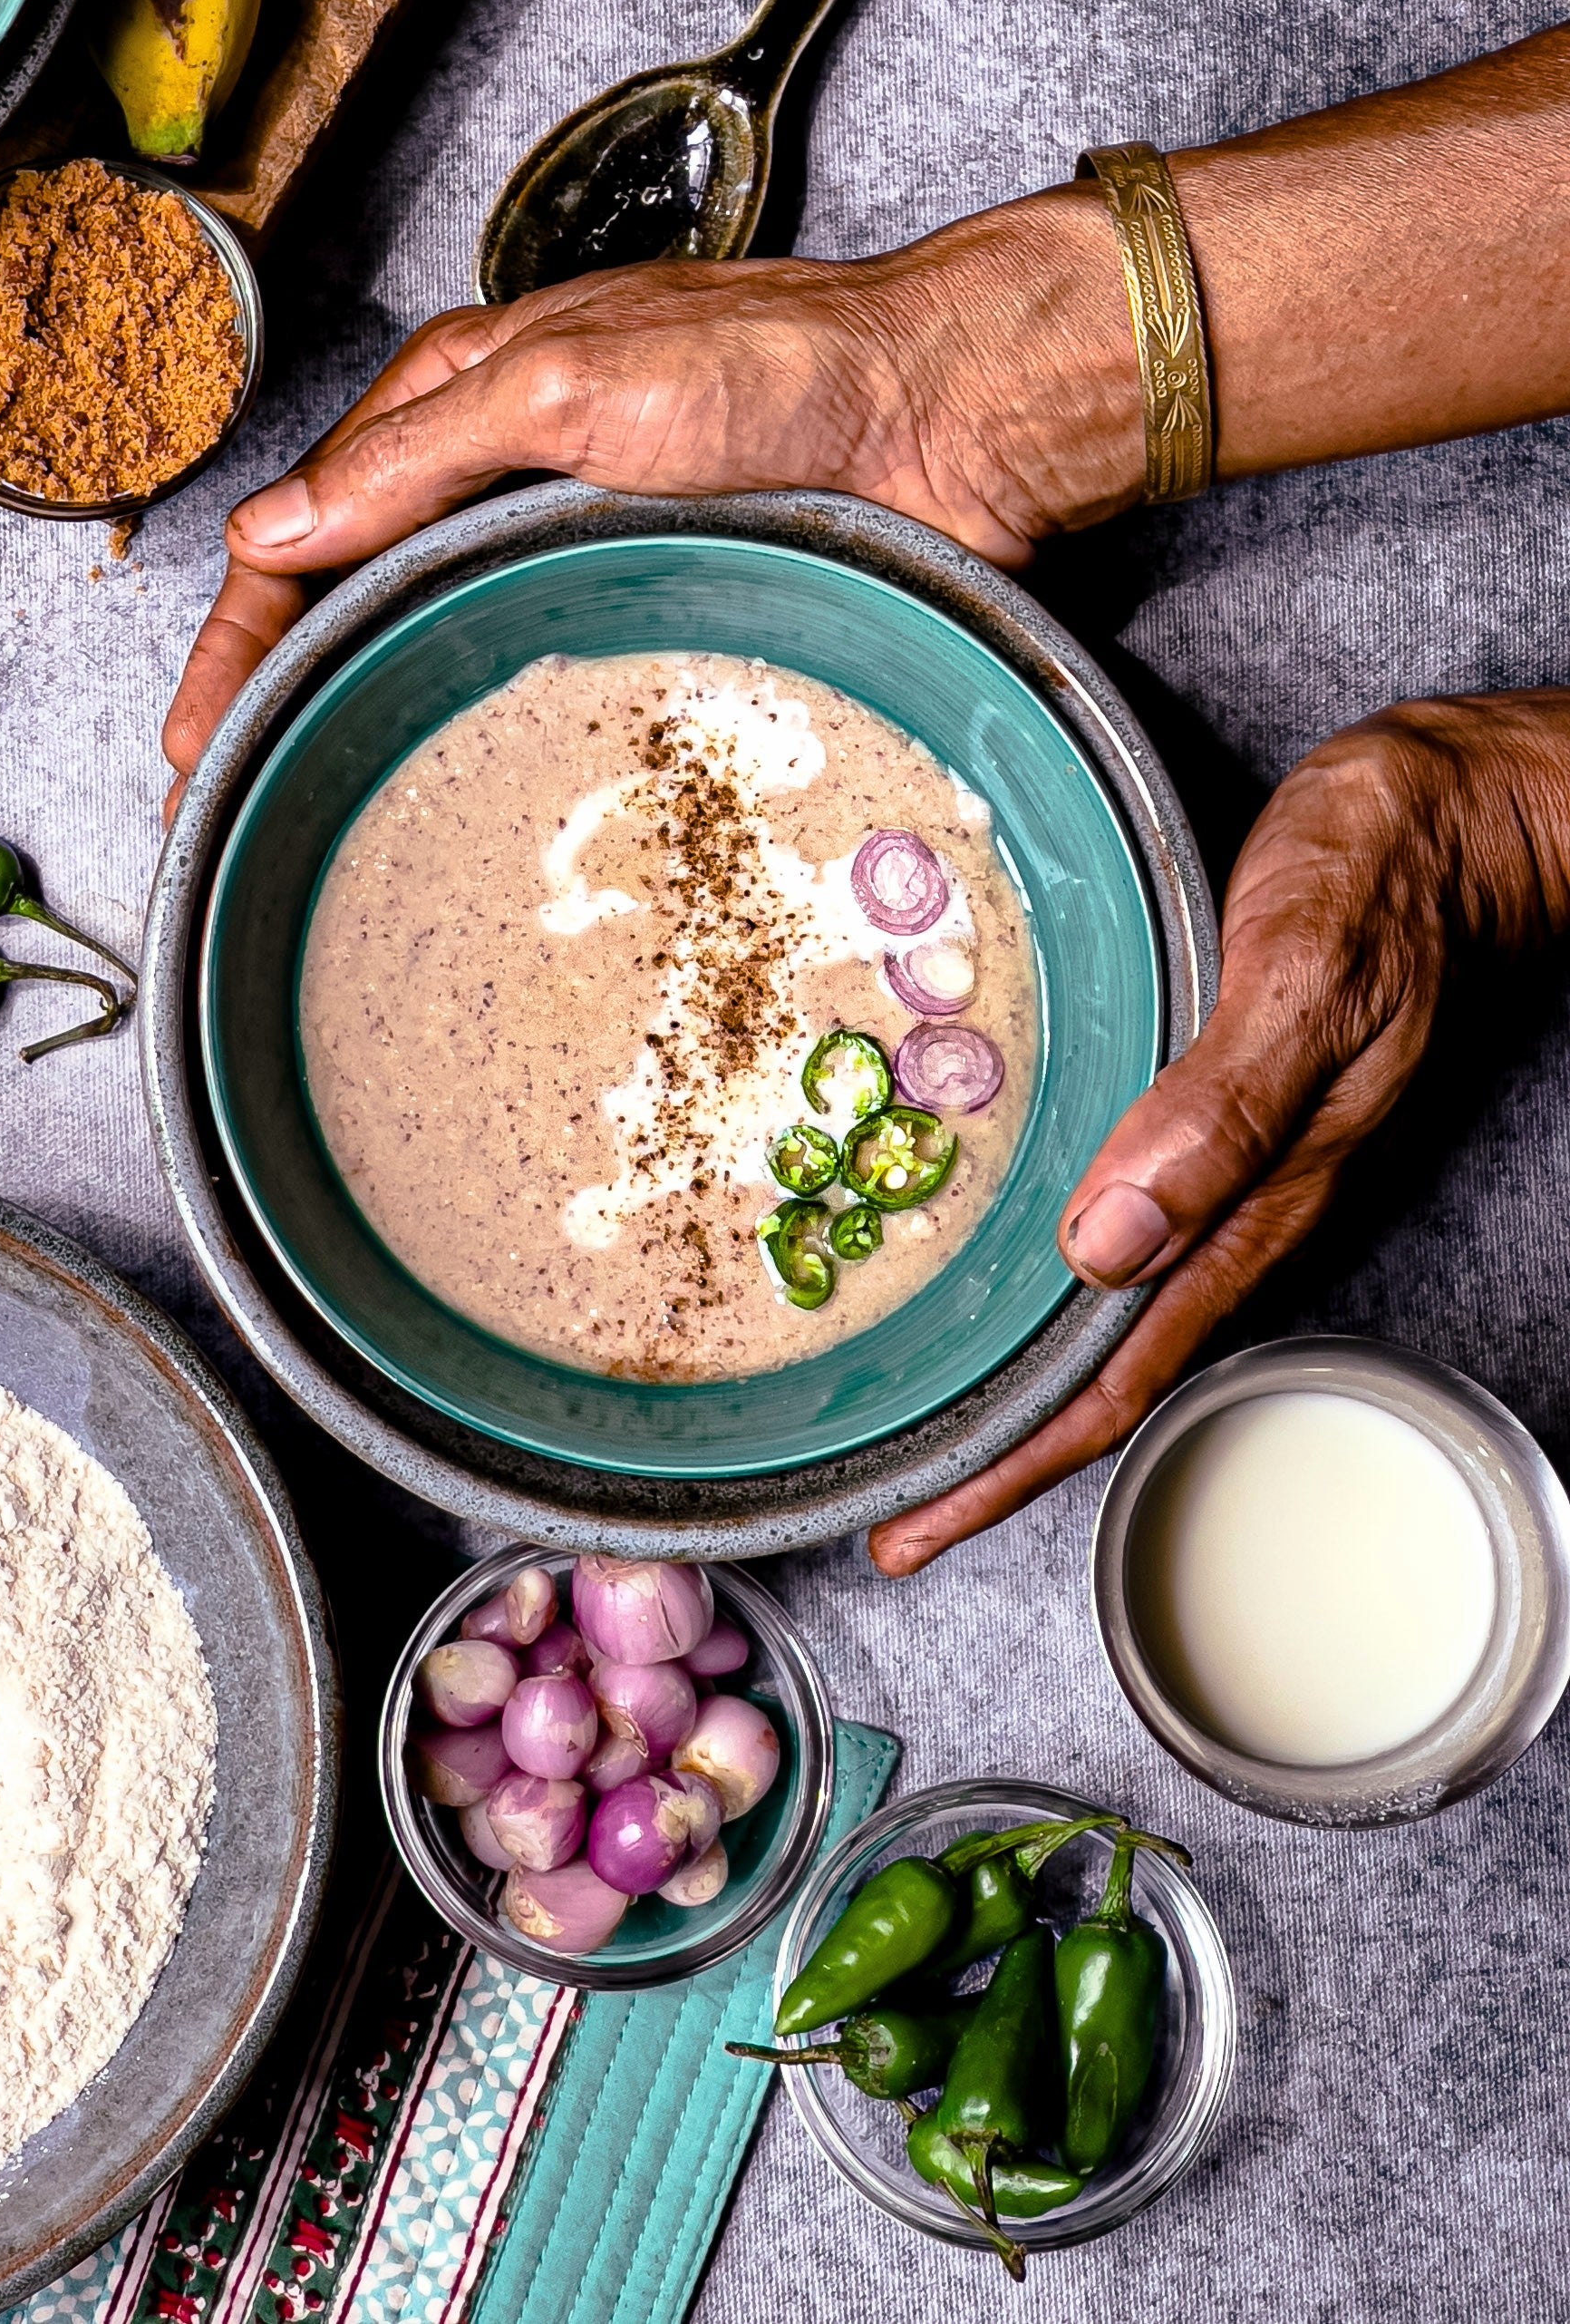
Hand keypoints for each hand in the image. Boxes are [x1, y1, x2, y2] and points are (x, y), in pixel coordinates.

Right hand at [161, 202, 1140, 789]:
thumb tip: (276, 527)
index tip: (192, 742)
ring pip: (442, 647)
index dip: (238, 638)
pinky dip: (489, 734)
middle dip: (281, 701)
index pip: (305, 525)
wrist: (956, 410)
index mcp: (463, 394)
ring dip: (375, 726)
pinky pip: (547, 679)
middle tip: (232, 813)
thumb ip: (416, 454)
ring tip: (327, 826)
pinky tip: (477, 800)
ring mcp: (583, 545)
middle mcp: (508, 471)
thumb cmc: (779, 360)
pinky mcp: (660, 604)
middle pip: (355, 599)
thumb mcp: (568, 385)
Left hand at [870, 690, 1569, 1573]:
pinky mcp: (1219, 1111)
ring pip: (1113, 1307)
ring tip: (923, 1427)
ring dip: (1018, 1378)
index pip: (1120, 1373)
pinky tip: (1006, 1275)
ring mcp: (1233, 1165)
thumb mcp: (1301, 981)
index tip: (919, 1529)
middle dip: (998, 1456)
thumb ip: (1219, 1111)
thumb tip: (1107, 1241)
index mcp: (1258, 1201)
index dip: (1018, 1463)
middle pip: (1105, 1368)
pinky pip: (1128, 1227)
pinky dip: (1053, 1277)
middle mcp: (1241, 1205)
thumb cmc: (1379, 884)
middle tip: (893, 1521)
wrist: (1457, 823)